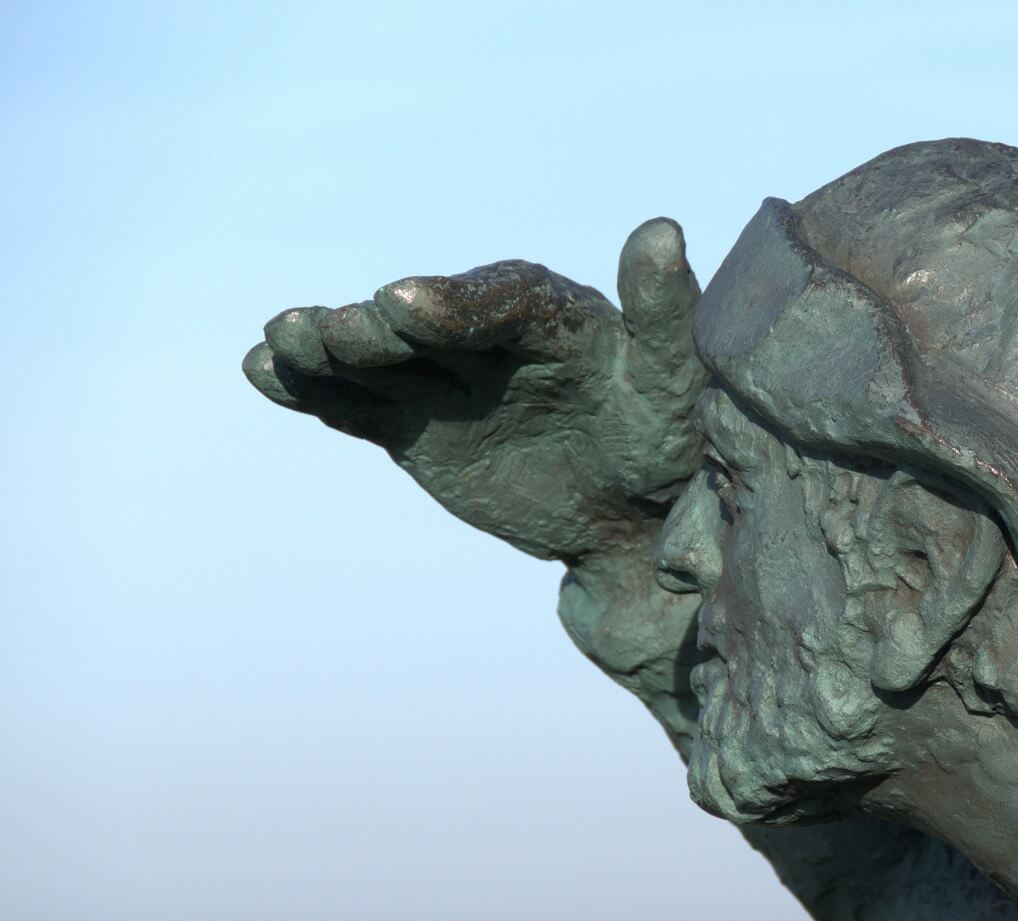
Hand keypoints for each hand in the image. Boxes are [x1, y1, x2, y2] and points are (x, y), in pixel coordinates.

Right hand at [243, 219, 704, 559]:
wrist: (630, 513)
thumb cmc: (663, 438)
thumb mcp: (674, 380)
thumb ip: (664, 312)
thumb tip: (662, 229)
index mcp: (551, 315)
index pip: (499, 299)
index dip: (454, 301)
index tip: (406, 301)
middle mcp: (485, 336)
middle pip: (424, 325)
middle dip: (379, 327)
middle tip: (337, 328)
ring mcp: (442, 378)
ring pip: (377, 359)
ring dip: (327, 347)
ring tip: (279, 342)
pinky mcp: (413, 423)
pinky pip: (357, 404)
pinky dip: (312, 390)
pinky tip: (262, 372)